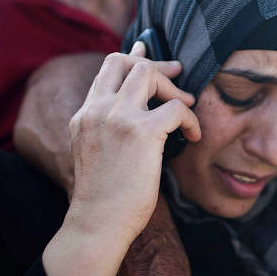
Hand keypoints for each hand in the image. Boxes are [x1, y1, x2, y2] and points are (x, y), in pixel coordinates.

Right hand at [14, 45, 185, 191]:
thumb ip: (106, 130)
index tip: (146, 52)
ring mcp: (118, 118)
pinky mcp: (141, 133)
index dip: (130, 58)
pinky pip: (176, 108)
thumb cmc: (103, 199)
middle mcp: (97, 111)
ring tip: (186, 107)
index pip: (107, 71)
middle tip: (178, 74)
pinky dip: (190, 118)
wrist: (97, 224)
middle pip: (126, 62)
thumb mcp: (94, 155)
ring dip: (173, 88)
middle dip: (156, 66)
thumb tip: (137, 121)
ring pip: (148, 74)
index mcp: (84, 116)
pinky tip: (193, 135)